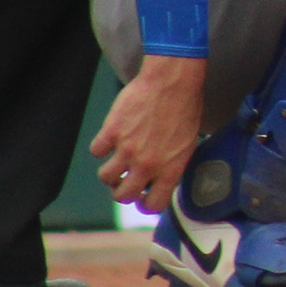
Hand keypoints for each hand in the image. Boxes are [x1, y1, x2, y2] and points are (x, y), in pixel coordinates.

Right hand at [91, 53, 210, 212]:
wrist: (172, 81)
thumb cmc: (186, 107)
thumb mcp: (189, 142)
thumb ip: (174, 163)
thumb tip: (164, 177)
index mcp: (170, 169)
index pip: (154, 205)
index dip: (146, 204)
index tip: (143, 198)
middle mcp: (147, 164)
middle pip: (123, 196)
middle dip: (122, 191)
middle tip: (125, 181)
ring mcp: (127, 149)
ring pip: (106, 177)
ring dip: (110, 172)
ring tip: (117, 161)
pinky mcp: (111, 132)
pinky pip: (97, 151)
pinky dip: (101, 146)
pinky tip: (110, 139)